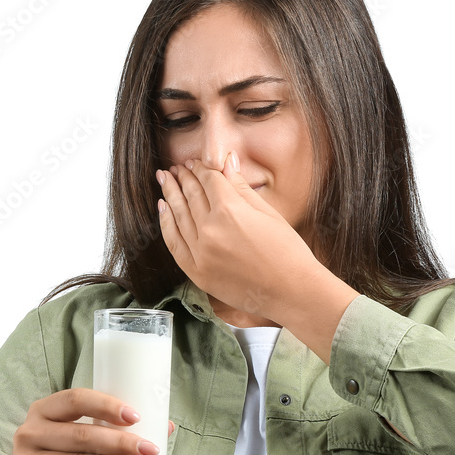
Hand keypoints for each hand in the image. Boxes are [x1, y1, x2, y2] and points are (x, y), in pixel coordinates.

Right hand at [0, 389, 174, 454]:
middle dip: (121, 442)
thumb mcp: (73, 439)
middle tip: (149, 449)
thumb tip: (165, 427)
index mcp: (43, 410)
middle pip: (82, 435)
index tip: (136, 416)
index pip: (76, 399)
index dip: (107, 406)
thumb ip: (110, 429)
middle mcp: (30, 433)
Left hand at [156, 153, 319, 320]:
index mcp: (230, 210)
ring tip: (163, 179)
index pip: (209, 180)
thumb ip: (241, 187)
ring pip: (178, 215)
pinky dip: (166, 223)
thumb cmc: (287, 252)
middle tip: (175, 167)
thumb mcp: (268, 213)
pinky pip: (174, 242)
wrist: (291, 292)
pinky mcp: (197, 272)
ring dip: (170, 193)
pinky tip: (163, 208)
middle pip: (191, 194)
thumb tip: (228, 162)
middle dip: (183, 177)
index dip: (200, 168)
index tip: (195, 162)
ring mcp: (200, 252)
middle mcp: (210, 229)